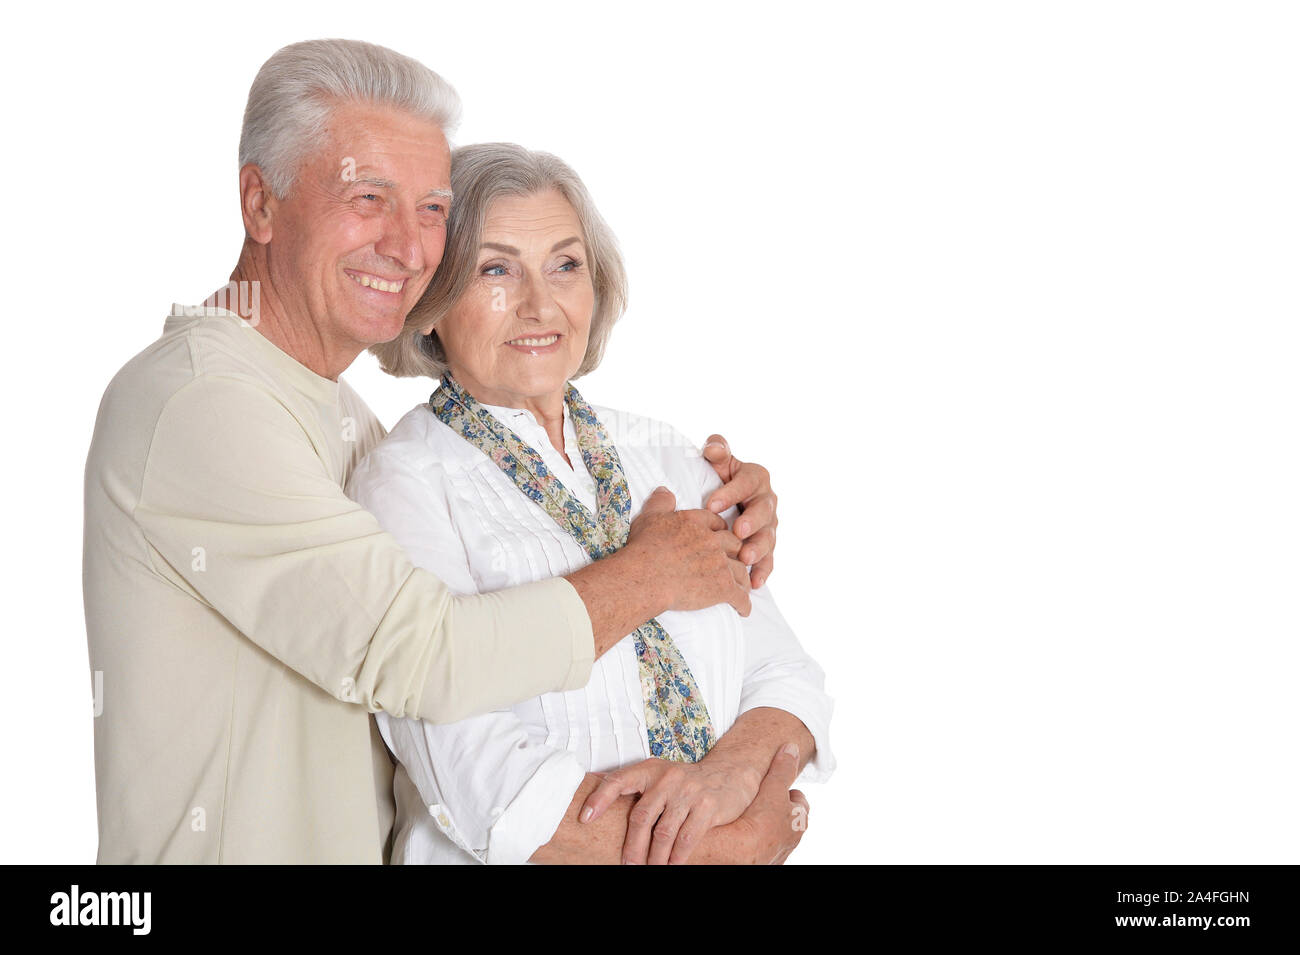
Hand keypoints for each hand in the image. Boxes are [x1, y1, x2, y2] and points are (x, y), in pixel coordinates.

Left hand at [580, 756, 760, 864]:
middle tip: (626, 864)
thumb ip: (635, 786)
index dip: (599, 798)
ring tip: (650, 869)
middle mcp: (668, 777)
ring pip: (664, 832)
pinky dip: (676, 857)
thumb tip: (594, 791)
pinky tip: (671, 866)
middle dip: (632, 846)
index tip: (585, 818)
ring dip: (654, 857)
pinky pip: (687, 838)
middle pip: (641, 816)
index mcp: (650, 769)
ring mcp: (689, 791)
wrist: (730, 774)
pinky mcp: (708, 806)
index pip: (618, 781)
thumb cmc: (686, 781)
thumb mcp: (660, 775)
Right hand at [626, 487, 751, 616]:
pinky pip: (740, 597)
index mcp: (697, 522)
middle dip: (737, 552)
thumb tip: (665, 490)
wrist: (645, 576)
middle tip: (737, 561)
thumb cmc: (644, 548)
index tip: (721, 537)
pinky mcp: (722, 588)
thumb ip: (661, 502)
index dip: (720, 530)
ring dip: (743, 579)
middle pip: (734, 544)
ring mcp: (720, 565)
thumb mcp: (649, 518)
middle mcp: (713, 541)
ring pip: (741, 570)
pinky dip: (744, 604)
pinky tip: (744, 610)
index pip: (716, 522)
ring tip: (743, 587)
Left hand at [701, 434, 777, 588]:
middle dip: (751, 522)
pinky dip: (763, 571)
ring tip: (744, 559)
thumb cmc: (719, 478)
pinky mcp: (767, 545)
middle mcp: (767, 500)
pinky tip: (754, 584)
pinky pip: (768, 559)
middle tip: (736, 531)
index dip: (730, 493)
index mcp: (756, 477)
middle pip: (763, 511)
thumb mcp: (719, 462)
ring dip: (757, 549)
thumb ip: (717, 450)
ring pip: (768, 537)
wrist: (727, 500)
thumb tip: (713, 448)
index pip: (745, 483)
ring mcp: (769, 525)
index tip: (711, 505)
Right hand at [732, 742, 809, 864]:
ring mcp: (777, 851)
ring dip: (763, 822)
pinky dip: (752, 836)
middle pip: (786, 816)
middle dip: (774, 806)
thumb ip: (783, 768)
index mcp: (800, 820)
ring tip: (746, 813)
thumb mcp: (773, 787)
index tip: (770, 783)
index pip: (798, 799)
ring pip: (772, 830)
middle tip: (758, 797)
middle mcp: (792, 838)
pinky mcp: (760, 860)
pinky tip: (739, 830)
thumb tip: (791, 747)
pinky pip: (759, 843)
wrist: (738, 854)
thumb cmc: (760, 821)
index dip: (784, 788)